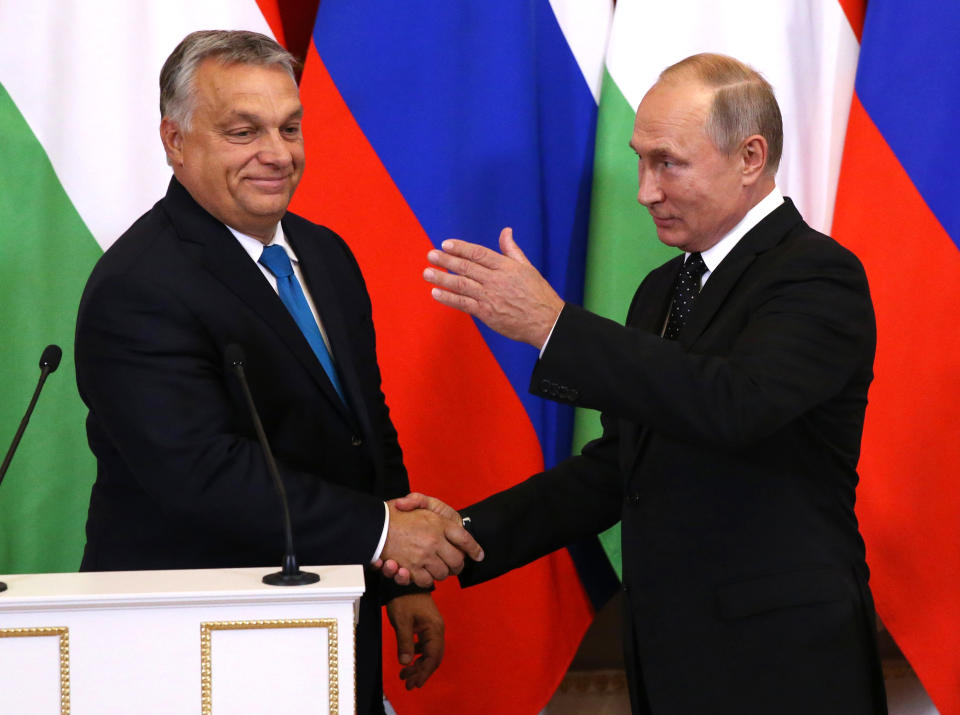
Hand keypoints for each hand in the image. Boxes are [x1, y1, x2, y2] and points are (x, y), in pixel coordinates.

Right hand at [380, 497, 483, 587]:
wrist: (372, 527)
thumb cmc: (393, 514)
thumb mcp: (417, 502)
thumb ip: (434, 508)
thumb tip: (451, 521)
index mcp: (438, 523)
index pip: (465, 539)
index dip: (474, 549)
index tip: (479, 555)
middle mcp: (434, 541)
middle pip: (458, 561)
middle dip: (457, 565)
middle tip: (453, 564)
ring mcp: (423, 556)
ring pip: (443, 573)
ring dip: (441, 572)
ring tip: (436, 567)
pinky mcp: (411, 569)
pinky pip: (426, 581)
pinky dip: (426, 579)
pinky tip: (423, 573)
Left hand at [386, 593, 444, 689]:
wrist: (405, 581)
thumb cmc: (404, 599)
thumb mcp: (402, 621)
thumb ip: (405, 642)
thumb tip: (406, 663)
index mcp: (434, 629)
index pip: (433, 657)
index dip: (424, 672)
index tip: (414, 684)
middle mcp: (437, 630)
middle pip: (433, 657)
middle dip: (421, 672)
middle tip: (408, 684)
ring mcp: (433, 628)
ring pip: (429, 652)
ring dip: (419, 665)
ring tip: (405, 676)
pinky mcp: (427, 626)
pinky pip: (426, 645)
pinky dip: (418, 655)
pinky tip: (409, 660)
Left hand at [424, 227, 563, 347]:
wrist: (546, 321)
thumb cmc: (538, 294)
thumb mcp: (527, 267)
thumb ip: (512, 250)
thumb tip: (506, 231)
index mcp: (506, 267)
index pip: (478, 253)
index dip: (460, 247)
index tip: (445, 244)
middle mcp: (496, 280)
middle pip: (466, 267)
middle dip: (446, 260)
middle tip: (431, 255)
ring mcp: (490, 297)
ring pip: (461, 285)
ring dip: (442, 278)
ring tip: (427, 273)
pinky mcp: (486, 313)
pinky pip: (463, 304)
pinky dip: (448, 298)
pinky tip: (436, 292)